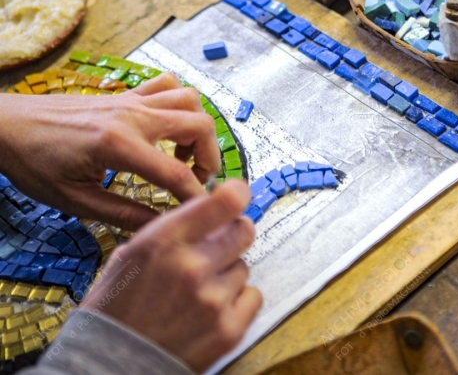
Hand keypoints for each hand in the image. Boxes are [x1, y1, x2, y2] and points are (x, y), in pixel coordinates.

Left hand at [0, 73, 219, 230]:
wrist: (5, 125)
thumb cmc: (32, 163)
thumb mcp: (74, 200)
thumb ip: (123, 214)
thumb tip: (159, 227)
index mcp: (118, 146)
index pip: (176, 173)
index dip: (198, 197)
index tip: (205, 212)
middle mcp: (132, 116)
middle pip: (199, 126)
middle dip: (210, 157)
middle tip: (198, 181)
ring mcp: (130, 100)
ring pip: (190, 100)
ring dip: (198, 129)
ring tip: (183, 154)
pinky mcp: (125, 94)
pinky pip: (167, 84)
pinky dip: (179, 102)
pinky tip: (167, 126)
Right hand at [81, 181, 261, 371]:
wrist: (110, 365)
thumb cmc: (117, 309)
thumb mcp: (131, 256)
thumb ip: (173, 231)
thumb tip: (210, 209)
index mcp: (165, 242)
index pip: (226, 202)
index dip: (236, 195)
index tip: (236, 196)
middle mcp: (192, 267)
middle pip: (244, 231)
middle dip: (233, 235)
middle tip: (218, 248)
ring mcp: (213, 299)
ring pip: (243, 267)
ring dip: (226, 276)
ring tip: (197, 294)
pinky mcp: (229, 329)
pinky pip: (252, 296)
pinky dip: (237, 302)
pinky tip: (210, 312)